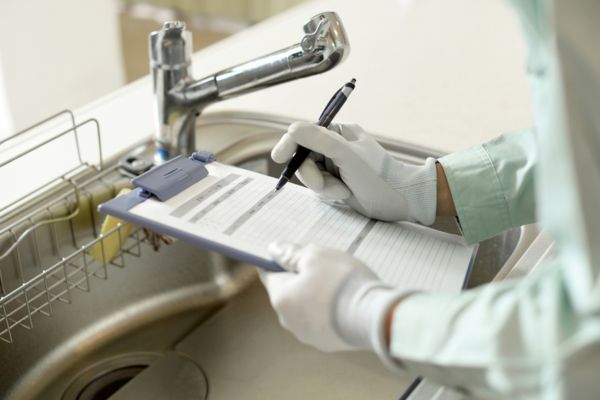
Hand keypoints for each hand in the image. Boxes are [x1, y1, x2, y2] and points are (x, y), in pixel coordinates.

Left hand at [260, 242, 405, 355]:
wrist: (374, 317)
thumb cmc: (342, 283)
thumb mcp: (315, 256)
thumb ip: (291, 253)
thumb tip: (274, 250)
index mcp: (281, 298)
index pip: (269, 274)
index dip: (278, 261)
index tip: (291, 253)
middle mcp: (288, 320)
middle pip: (289, 291)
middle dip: (301, 278)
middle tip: (323, 267)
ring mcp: (308, 335)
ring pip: (305, 307)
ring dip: (316, 295)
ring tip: (339, 285)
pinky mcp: (327, 343)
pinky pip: (322, 321)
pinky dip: (329, 311)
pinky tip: (345, 302)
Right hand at [271, 122, 437, 223]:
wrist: (402, 200)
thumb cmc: (379, 176)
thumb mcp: (347, 155)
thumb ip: (318, 140)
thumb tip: (292, 128)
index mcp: (337, 132)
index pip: (303, 134)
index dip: (289, 145)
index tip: (279, 157)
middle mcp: (334, 146)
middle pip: (303, 158)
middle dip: (313, 175)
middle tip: (324, 185)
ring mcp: (334, 165)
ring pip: (309, 175)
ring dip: (323, 186)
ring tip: (344, 191)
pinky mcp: (336, 182)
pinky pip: (318, 187)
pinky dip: (329, 193)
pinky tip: (346, 194)